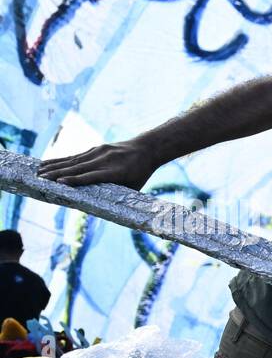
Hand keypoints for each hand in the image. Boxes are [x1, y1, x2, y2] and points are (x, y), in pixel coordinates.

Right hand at [38, 140, 156, 189]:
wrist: (146, 149)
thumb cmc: (140, 173)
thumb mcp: (133, 188)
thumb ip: (116, 195)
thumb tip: (98, 208)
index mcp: (115, 171)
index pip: (92, 176)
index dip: (75, 180)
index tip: (60, 183)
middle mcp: (105, 160)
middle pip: (78, 168)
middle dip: (58, 174)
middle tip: (41, 179)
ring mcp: (99, 152)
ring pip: (74, 160)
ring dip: (55, 166)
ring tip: (39, 172)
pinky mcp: (95, 148)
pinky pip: (76, 156)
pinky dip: (61, 160)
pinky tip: (48, 163)